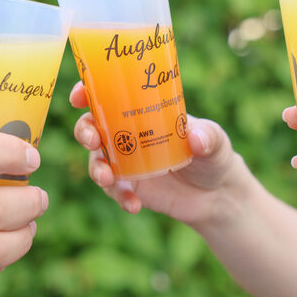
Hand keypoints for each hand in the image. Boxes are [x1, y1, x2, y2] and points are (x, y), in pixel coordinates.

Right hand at [69, 81, 250, 227]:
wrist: (218, 195)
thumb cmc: (213, 154)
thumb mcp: (215, 140)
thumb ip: (208, 136)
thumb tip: (195, 137)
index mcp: (142, 111)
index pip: (108, 96)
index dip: (87, 92)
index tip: (79, 96)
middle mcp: (128, 134)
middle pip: (92, 126)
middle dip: (84, 131)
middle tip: (92, 140)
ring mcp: (126, 161)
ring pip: (96, 160)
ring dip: (96, 168)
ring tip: (108, 179)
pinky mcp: (129, 187)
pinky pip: (114, 191)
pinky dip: (119, 197)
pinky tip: (134, 205)